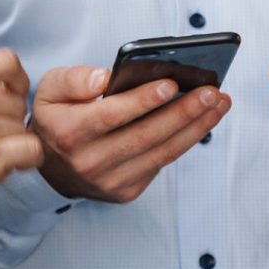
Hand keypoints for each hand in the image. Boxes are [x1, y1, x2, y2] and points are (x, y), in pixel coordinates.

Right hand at [0, 47, 41, 218]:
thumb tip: (6, 92)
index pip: (7, 61)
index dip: (18, 80)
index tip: (14, 97)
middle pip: (18, 103)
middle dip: (11, 125)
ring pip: (23, 129)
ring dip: (14, 147)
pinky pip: (31, 149)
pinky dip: (28, 160)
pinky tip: (11, 167)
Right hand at [31, 65, 230, 202]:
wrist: (51, 168)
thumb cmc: (57, 118)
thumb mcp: (50, 90)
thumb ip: (74, 79)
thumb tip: (106, 77)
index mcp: (69, 131)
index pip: (111, 115)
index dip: (142, 100)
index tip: (171, 83)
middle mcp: (90, 161)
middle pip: (145, 136)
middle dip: (183, 112)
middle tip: (211, 92)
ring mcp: (110, 180)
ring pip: (161, 153)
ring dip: (195, 128)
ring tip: (218, 104)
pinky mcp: (127, 191)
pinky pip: (162, 163)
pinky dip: (186, 141)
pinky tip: (203, 121)